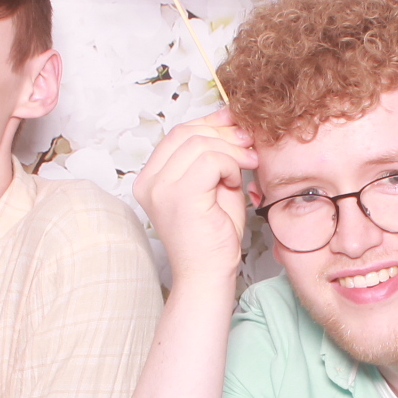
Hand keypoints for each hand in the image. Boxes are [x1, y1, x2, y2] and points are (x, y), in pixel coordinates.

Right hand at [133, 109, 257, 289]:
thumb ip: (216, 156)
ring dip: (231, 152)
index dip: (209, 122)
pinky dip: (230, 166)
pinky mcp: (179, 196)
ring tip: (246, 169)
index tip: (235, 124)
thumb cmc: (213, 238)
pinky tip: (236, 182)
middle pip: (186, 133)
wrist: (208, 276)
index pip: (177, 133)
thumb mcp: (214, 186)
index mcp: (150, 178)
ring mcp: (160, 188)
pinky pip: (210, 160)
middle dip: (224, 134)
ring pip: (200, 144)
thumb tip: (230, 121)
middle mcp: (149, 182)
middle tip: (249, 146)